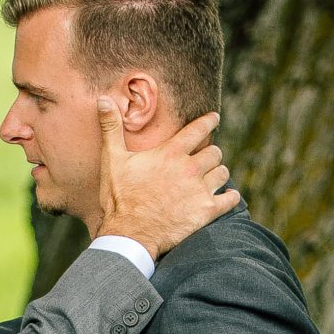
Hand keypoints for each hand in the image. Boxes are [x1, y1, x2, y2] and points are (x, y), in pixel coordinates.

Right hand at [93, 100, 237, 257]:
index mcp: (171, 153)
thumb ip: (111, 128)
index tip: (215, 118)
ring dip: (218, 174)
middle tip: (205, 159)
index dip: (209, 121)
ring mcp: (200, 190)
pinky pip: (230, 199)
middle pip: (215, 152)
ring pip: (223, 173)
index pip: (199, 129)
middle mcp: (190, 168)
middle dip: (210, 154)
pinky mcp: (207, 211)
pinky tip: (227, 196)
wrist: (130, 234)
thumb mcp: (112, 160)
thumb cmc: (120, 198)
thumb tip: (103, 99)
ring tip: (212, 178)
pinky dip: (230, 197)